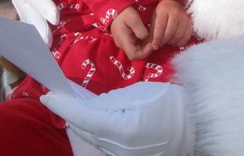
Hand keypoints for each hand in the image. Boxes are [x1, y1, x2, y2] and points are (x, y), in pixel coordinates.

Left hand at [41, 82, 194, 155]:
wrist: (195, 125)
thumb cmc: (170, 103)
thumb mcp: (139, 95)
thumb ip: (109, 101)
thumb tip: (88, 106)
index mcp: (122, 129)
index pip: (83, 117)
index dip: (63, 106)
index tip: (48, 95)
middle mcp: (118, 148)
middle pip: (85, 131)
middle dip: (69, 114)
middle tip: (56, 97)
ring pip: (93, 139)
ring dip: (81, 123)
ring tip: (72, 106)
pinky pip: (104, 144)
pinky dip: (95, 131)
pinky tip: (91, 120)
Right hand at [110, 6, 151, 59]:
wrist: (115, 7)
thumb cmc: (124, 13)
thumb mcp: (134, 19)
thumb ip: (141, 30)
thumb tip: (146, 38)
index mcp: (123, 41)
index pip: (134, 56)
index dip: (145, 53)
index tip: (152, 44)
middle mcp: (123, 44)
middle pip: (136, 54)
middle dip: (147, 49)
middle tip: (154, 40)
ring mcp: (124, 42)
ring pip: (136, 49)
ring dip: (145, 45)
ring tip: (152, 36)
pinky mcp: (126, 39)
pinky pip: (135, 44)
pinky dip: (142, 42)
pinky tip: (147, 34)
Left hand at [149, 0, 192, 50]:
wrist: (176, 4)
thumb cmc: (163, 12)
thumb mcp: (155, 18)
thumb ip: (152, 31)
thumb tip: (149, 46)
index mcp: (164, 9)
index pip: (160, 27)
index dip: (157, 39)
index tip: (154, 46)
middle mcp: (176, 12)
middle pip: (169, 33)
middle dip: (164, 41)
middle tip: (160, 44)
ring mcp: (185, 17)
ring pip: (178, 36)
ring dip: (171, 42)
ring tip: (167, 41)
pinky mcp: (191, 22)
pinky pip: (186, 37)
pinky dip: (180, 42)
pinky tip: (175, 41)